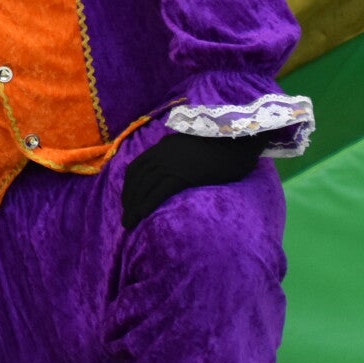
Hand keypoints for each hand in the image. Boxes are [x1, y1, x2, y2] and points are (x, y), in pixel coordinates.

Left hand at [120, 131, 265, 230]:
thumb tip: (177, 168)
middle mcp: (162, 154)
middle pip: (137, 178)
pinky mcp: (183, 175)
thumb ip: (180, 154)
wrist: (237, 140)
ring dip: (133, 205)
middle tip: (126, 215)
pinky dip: (147, 204)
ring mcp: (171, 164)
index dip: (130, 184)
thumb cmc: (222, 144)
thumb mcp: (192, 145)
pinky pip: (159, 191)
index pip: (137, 166)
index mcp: (163, 146)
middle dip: (129, 197)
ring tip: (129, 222)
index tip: (128, 198)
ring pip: (144, 186)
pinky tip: (141, 216)